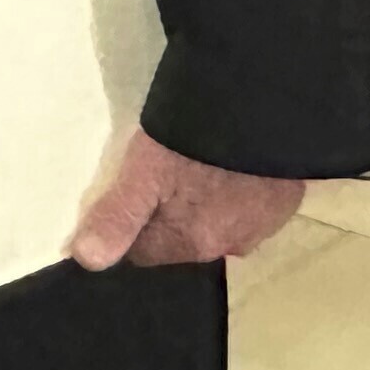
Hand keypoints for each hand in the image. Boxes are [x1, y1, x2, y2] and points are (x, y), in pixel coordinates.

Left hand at [69, 129, 306, 270]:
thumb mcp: (144, 169)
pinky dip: (238, 193)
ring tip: (199, 163)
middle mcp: (228, 247)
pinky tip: (231, 162)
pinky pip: (249, 208)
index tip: (134, 190)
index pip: (144, 252)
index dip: (132, 223)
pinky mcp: (283, 204)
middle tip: (165, 169)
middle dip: (169, 214)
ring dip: (205, 205)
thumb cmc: (193, 139)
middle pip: (180, 239)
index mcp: (190, 244)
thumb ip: (117, 216)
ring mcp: (260, 227)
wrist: (264, 108)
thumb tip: (86, 260)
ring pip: (216, 225)